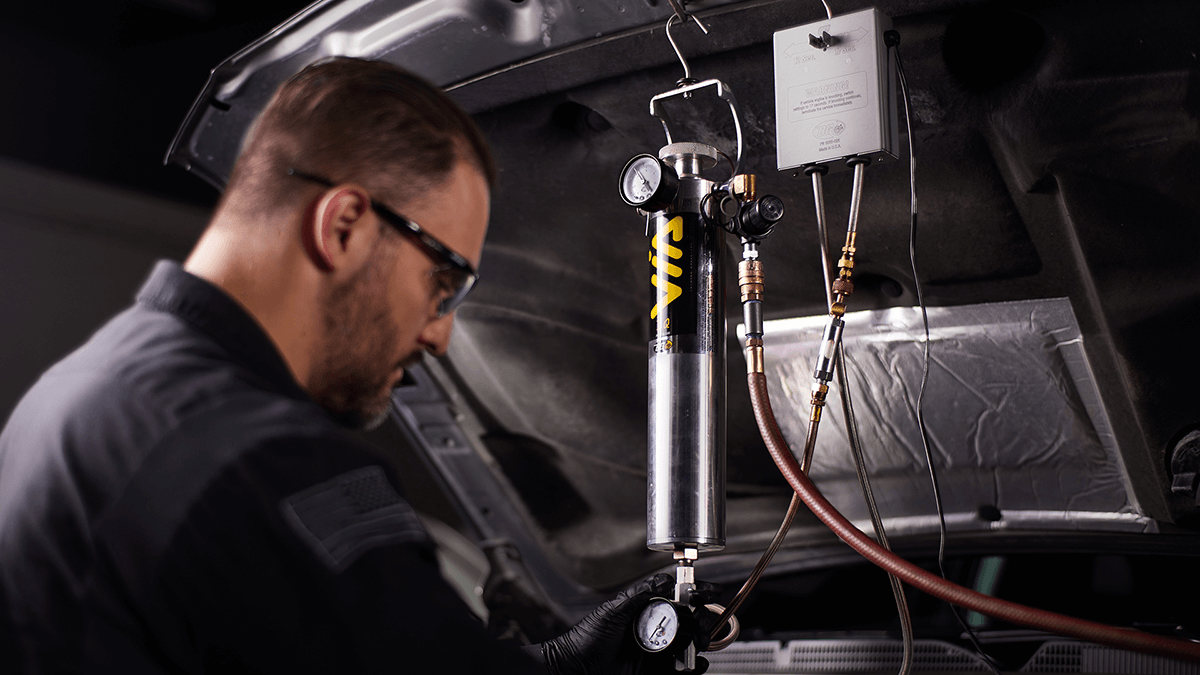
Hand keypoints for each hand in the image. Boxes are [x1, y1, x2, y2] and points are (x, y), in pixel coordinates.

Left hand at [530, 573, 719, 674]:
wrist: (574, 669)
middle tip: (704, 624)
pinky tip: (696, 663)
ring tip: (699, 642)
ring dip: (699, 642)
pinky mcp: (655, 671)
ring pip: (688, 644)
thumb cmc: (585, 639)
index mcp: (644, 610)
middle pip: (688, 621)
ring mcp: (655, 651)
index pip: (676, 598)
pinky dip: (694, 667)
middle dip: (702, 620)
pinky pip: (681, 670)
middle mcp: (653, 629)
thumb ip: (639, 596)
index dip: (695, 593)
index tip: (711, 592)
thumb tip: (665, 581)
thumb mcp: (612, 611)